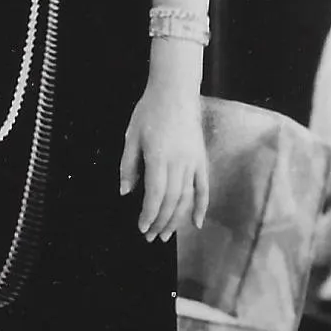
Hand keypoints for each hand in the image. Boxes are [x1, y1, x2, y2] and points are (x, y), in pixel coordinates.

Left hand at [120, 74, 207, 240]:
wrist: (175, 92)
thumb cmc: (149, 112)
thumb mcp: (131, 137)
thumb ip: (128, 166)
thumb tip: (126, 192)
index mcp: (159, 158)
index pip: (155, 195)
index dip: (149, 214)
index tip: (141, 227)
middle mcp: (179, 163)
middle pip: (172, 200)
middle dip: (160, 222)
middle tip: (150, 237)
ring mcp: (193, 162)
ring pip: (187, 198)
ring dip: (177, 219)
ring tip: (166, 235)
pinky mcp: (202, 159)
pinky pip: (204, 187)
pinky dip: (201, 206)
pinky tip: (196, 223)